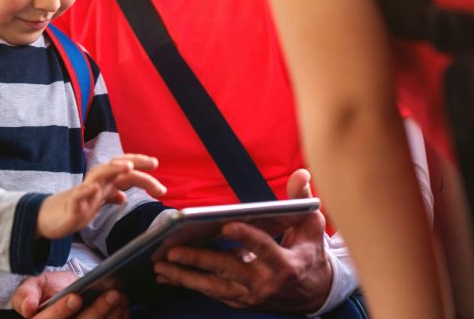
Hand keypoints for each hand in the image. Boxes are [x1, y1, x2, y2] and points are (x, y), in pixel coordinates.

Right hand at [12, 271, 127, 318]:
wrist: (64, 298)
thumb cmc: (47, 294)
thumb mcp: (31, 288)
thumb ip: (26, 295)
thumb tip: (28, 308)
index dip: (60, 311)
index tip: (75, 297)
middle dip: (96, 312)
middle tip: (112, 294)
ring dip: (111, 317)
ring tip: (120, 297)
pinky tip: (123, 308)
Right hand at [37, 154, 165, 238]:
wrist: (50, 217)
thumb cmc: (76, 207)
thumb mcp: (98, 202)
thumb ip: (111, 196)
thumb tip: (124, 196)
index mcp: (105, 183)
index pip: (125, 170)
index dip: (140, 164)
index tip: (156, 164)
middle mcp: (96, 182)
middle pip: (116, 167)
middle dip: (135, 162)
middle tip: (154, 163)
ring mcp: (84, 192)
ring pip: (99, 175)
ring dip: (113, 169)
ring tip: (128, 167)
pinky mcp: (72, 204)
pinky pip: (79, 195)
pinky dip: (86, 190)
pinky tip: (95, 188)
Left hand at [154, 169, 331, 312]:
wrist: (312, 291)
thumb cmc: (309, 250)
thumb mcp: (311, 224)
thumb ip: (302, 198)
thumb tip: (300, 172)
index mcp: (286, 264)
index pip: (264, 248)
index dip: (247, 237)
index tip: (227, 225)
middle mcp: (266, 283)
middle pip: (229, 269)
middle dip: (199, 259)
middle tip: (173, 249)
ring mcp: (251, 294)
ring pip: (214, 285)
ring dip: (185, 276)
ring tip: (161, 264)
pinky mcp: (239, 299)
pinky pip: (210, 290)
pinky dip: (189, 282)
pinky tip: (168, 273)